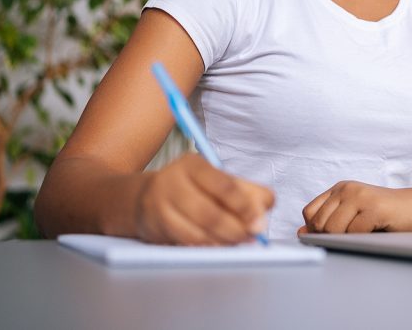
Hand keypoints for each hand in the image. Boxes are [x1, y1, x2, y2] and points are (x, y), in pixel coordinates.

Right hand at [134, 154, 273, 244]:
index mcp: (193, 164)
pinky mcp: (157, 228)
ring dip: (224, 242)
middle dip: (236, 230)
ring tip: (239, 242)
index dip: (245, 207)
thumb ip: (247, 192)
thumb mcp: (218, 181)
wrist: (146, 199)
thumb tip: (265, 211)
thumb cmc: (193, 189)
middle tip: (252, 237)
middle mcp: (173, 181)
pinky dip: (208, 248)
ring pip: (199, 232)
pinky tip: (219, 246)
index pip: (225, 186)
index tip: (260, 223)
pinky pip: (188, 243)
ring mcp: (161, 206)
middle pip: (211, 213)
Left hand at [298, 181, 411, 234]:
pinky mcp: (374, 208)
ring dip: (346, 239)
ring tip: (364, 234)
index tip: (334, 236)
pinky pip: (353, 233)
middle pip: (319, 223)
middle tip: (351, 238)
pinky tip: (374, 232)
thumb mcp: (353, 216)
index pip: (309, 212)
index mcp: (340, 189)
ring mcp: (360, 196)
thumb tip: (301, 233)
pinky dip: (361, 240)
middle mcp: (347, 188)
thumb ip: (328, 222)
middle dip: (330, 237)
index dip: (315, 229)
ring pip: (333, 229)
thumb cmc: (386, 215)